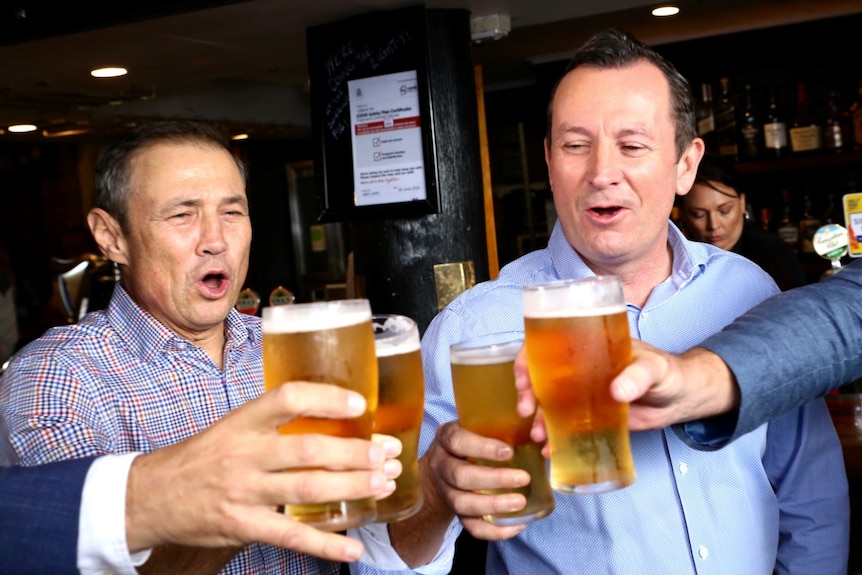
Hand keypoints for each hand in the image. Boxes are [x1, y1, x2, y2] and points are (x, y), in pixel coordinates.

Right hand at [125, 383, 401, 562]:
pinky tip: (354, 545)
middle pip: (308, 449)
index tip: (359, 402)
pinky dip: (326, 544)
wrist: (149, 496)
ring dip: (351, 487)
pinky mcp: (242, 526)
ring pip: (307, 488)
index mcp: (242, 422)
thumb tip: (327, 416)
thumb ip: (272, 424)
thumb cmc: (201, 458)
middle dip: (355, 452)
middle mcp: (244, 454)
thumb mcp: (230, 428)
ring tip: (383, 484)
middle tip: (388, 454)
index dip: (326, 397)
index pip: (287, 398)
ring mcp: (243, 492)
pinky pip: (291, 536)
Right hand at [421, 421, 528, 540]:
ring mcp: (445, 491)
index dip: (482, 448)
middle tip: (523, 478)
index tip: (509, 452)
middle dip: (494, 479)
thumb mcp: (475, 426)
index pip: (457, 441)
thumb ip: (497, 427)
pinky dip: (493, 531)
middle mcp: (440, 465)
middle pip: (460, 476)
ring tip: (520, 503)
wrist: (442, 466)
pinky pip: (469, 526)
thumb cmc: (469, 440)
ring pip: (462, 503)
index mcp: (446, 438)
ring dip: (493, 505)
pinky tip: (515, 526)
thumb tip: (537, 433)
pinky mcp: (454, 512)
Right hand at [515, 340, 739, 435]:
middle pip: (540, 375)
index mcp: (588, 346)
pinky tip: (550, 449)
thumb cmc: (669, 372)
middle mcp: (580, 369)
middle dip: (527, 392)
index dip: (528, 359)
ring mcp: (583, 393)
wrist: (684, 399)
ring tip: (539, 435)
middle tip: (527, 411)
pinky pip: (566, 425)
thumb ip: (638, 375)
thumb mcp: (655, 368)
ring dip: (539, 418)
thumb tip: (617, 391)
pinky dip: (555, 436)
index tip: (522, 378)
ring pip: (549, 403)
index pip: (547, 345)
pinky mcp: (591, 417)